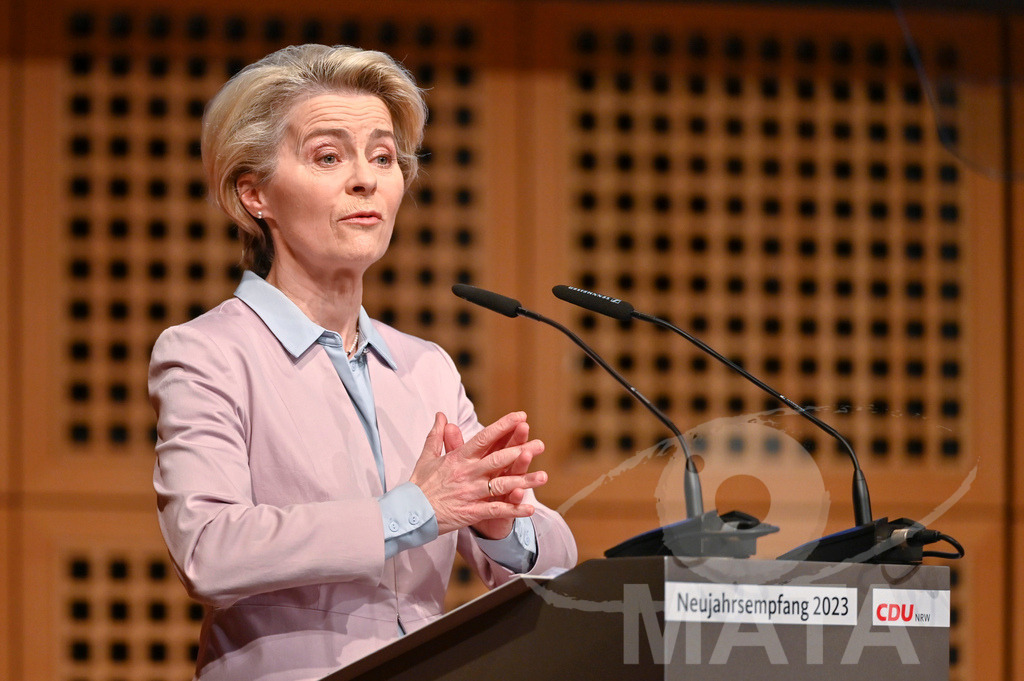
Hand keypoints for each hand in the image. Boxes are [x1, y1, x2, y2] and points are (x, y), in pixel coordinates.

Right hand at [410, 412, 547, 535]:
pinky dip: (513, 509)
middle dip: (521, 451)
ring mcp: (469, 493)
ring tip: (544, 477)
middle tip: (540, 445)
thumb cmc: (418, 485)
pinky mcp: (470, 512)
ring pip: (502, 485)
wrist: (407, 514)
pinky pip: (495, 510)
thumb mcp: (426, 457)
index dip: (503, 426)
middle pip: (498, 459)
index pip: (484, 438)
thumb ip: (437, 435)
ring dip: (524, 481)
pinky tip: (529, 508)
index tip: (520, 416)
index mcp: (458, 459)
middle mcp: (466, 474)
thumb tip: (441, 415)